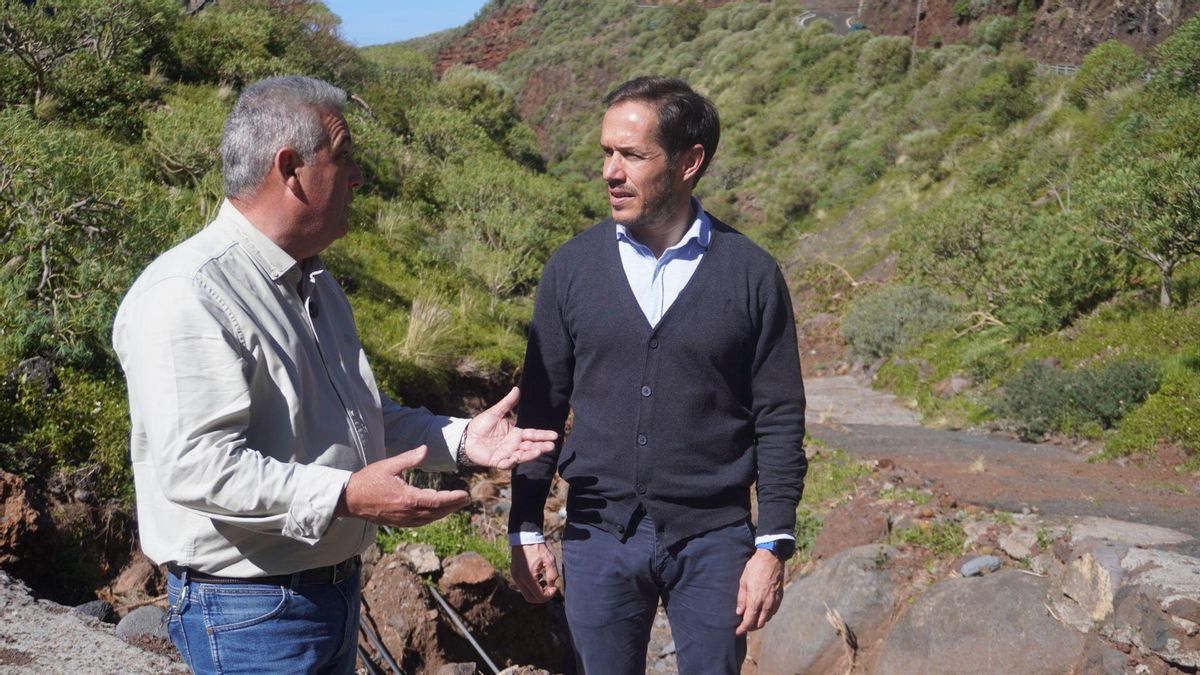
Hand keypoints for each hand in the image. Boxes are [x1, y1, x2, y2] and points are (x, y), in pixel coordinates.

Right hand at [337, 446, 469, 526]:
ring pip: (429, 519)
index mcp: (407, 498)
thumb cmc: (368, 480)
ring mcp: (402, 520)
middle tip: (466, 499)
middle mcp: (407, 512)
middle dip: (453, 506)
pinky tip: (436, 512)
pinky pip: (420, 523)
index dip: (453, 499)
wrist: (349, 499)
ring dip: (444, 512)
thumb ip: (409, 458)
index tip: (464, 494)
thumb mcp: (389, 465)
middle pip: (436, 512)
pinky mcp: (397, 523)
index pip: (436, 501)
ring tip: (456, 504)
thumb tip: (426, 449)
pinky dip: (432, 517)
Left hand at [463, 387, 557, 468]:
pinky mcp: (497, 462)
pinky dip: (510, 462)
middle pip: (531, 447)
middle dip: (541, 447)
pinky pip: (506, 464)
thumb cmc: (481, 425)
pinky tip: (515, 458)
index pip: (533, 435)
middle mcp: (514, 445)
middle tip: (551, 446)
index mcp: (516, 434)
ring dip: (530, 455)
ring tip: (538, 451)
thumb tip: (517, 389)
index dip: (543, 435)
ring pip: (521, 456)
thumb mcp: (495, 412)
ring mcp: (507, 454)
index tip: (555, 435)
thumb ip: (507, 403)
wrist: (466, 436)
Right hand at [511, 543, 559, 602]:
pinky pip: (523, 586)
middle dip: (542, 597)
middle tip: (550, 588)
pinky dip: (532, 586)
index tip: (555, 587)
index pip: (539, 596)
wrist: (524, 536)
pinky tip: (538, 576)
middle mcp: (519, 579)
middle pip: (531, 599)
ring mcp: (515, 577)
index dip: (549, 595)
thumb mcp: (550, 559)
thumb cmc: (538, 547)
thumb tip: (552, 585)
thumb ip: (552, 574)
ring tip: (545, 580)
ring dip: (537, 591)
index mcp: (528, 577)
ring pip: (527, 593)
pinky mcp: (514, 574)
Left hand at [735, 548, 784, 634]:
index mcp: (755, 601)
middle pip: (759, 623)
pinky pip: (773, 611)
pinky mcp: (780, 597)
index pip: (749, 621)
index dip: (742, 629)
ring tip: (752, 618)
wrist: (771, 558)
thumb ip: (741, 599)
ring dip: (759, 621)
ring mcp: (774, 601)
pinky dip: (767, 615)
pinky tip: (762, 611)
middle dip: (751, 627)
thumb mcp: (743, 582)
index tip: (738, 632)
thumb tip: (739, 612)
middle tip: (744, 625)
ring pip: (767, 619)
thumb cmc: (754, 568)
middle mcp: (766, 604)